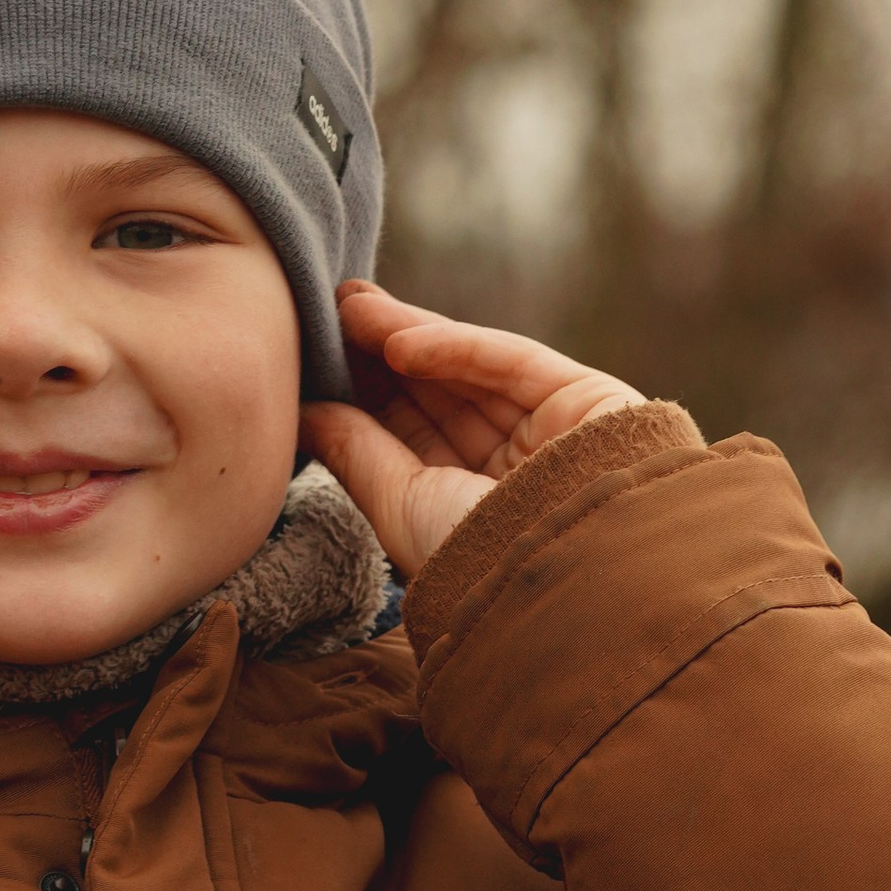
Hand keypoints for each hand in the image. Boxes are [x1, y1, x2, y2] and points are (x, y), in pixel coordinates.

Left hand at [298, 285, 644, 578]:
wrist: (567, 582)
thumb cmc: (479, 563)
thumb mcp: (399, 506)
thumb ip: (355, 452)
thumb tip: (300, 414)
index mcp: (477, 503)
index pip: (417, 433)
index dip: (370, 391)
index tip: (316, 355)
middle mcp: (518, 466)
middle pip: (443, 393)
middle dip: (385, 350)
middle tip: (330, 309)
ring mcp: (555, 430)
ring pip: (472, 369)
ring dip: (408, 334)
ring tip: (349, 308)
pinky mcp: (589, 397)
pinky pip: (511, 361)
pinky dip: (454, 346)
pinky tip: (395, 340)